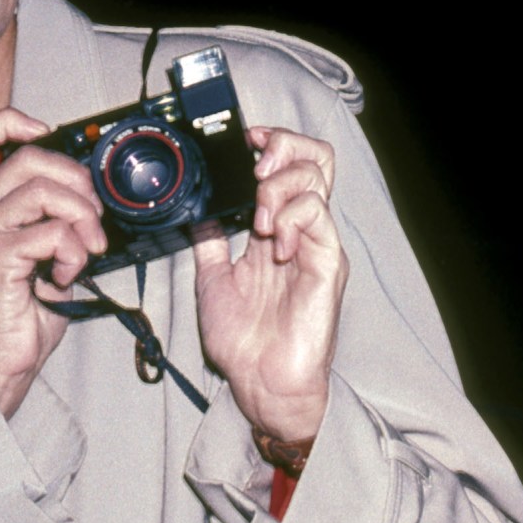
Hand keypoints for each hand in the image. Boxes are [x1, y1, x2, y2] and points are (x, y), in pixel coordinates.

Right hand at [0, 109, 107, 416]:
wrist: (0, 365)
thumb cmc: (19, 315)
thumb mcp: (40, 254)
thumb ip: (52, 218)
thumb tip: (90, 195)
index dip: (13, 122)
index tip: (45, 134)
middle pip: (29, 158)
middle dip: (77, 181)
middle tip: (93, 218)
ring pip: (44, 191)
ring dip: (82, 218)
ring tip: (86, 250)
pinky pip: (51, 232)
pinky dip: (73, 251)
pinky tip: (66, 275)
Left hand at [193, 126, 347, 443]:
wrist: (260, 381)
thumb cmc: (243, 340)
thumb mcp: (212, 278)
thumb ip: (210, 241)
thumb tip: (195, 209)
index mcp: (275, 229)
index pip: (288, 165)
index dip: (272, 143)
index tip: (244, 140)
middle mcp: (300, 230)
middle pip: (314, 159)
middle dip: (284, 147)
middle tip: (256, 165)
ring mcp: (317, 243)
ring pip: (317, 179)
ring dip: (279, 187)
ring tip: (259, 220)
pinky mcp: (327, 263)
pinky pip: (318, 216)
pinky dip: (292, 218)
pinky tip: (275, 244)